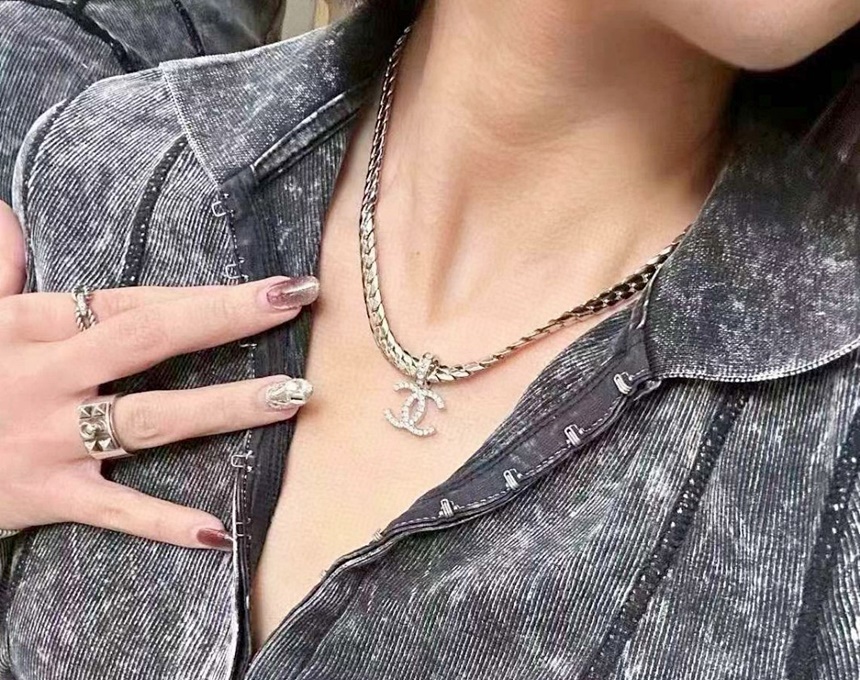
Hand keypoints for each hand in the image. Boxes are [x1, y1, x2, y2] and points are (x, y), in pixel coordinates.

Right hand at [0, 201, 317, 549]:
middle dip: (226, 318)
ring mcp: (51, 438)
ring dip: (225, 406)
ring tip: (291, 396)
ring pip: (152, 418)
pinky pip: (117, 511)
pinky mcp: (47, 496)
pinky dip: (167, 523)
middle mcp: (49, 376)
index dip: (204, 291)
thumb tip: (7, 217)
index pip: (133, 301)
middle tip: (294, 302)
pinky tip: (219, 531)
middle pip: (150, 339)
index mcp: (34, 327)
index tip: (270, 283)